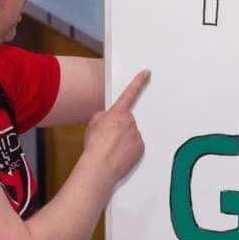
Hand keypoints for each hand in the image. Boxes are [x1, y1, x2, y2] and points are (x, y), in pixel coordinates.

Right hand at [84, 69, 149, 185]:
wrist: (100, 166)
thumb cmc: (94, 146)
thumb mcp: (92, 124)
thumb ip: (102, 116)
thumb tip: (106, 117)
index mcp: (117, 113)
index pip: (130, 93)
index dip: (138, 81)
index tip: (146, 73)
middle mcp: (130, 121)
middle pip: (127, 121)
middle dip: (120, 127)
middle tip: (109, 138)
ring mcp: (137, 134)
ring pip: (132, 134)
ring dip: (124, 139)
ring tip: (112, 148)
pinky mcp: (141, 147)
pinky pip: (136, 145)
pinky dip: (129, 150)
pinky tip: (119, 154)